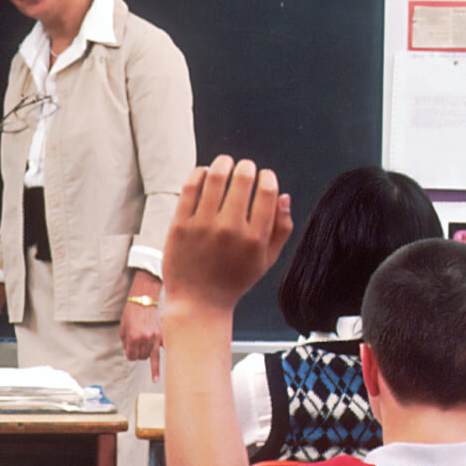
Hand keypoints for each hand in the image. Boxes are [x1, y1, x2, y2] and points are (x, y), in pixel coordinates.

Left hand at [121, 271, 163, 379]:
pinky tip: (171, 366)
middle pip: (142, 357)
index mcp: (133, 337)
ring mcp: (156, 337)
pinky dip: (166, 356)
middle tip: (139, 349)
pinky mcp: (164, 334)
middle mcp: (145, 339)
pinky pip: (165, 349)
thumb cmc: (132, 311)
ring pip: (153, 357)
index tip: (131, 354)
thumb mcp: (123, 326)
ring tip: (155, 379)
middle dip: (139, 355)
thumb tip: (130, 352)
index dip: (130, 356)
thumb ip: (125, 342)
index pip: (132, 356)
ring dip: (152, 365)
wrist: (145, 298)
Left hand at [162, 156, 292, 315]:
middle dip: (247, 167)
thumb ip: (281, 229)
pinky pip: (191, 187)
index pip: (267, 191)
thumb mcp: (266, 260)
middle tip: (245, 168)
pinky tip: (205, 174)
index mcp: (255, 238)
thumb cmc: (234, 280)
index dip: (267, 176)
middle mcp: (230, 230)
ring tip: (225, 163)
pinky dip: (200, 173)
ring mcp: (203, 226)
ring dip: (223, 162)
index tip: (264, 176)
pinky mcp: (180, 225)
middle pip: (243, 178)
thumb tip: (284, 196)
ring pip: (216, 176)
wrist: (198, 303)